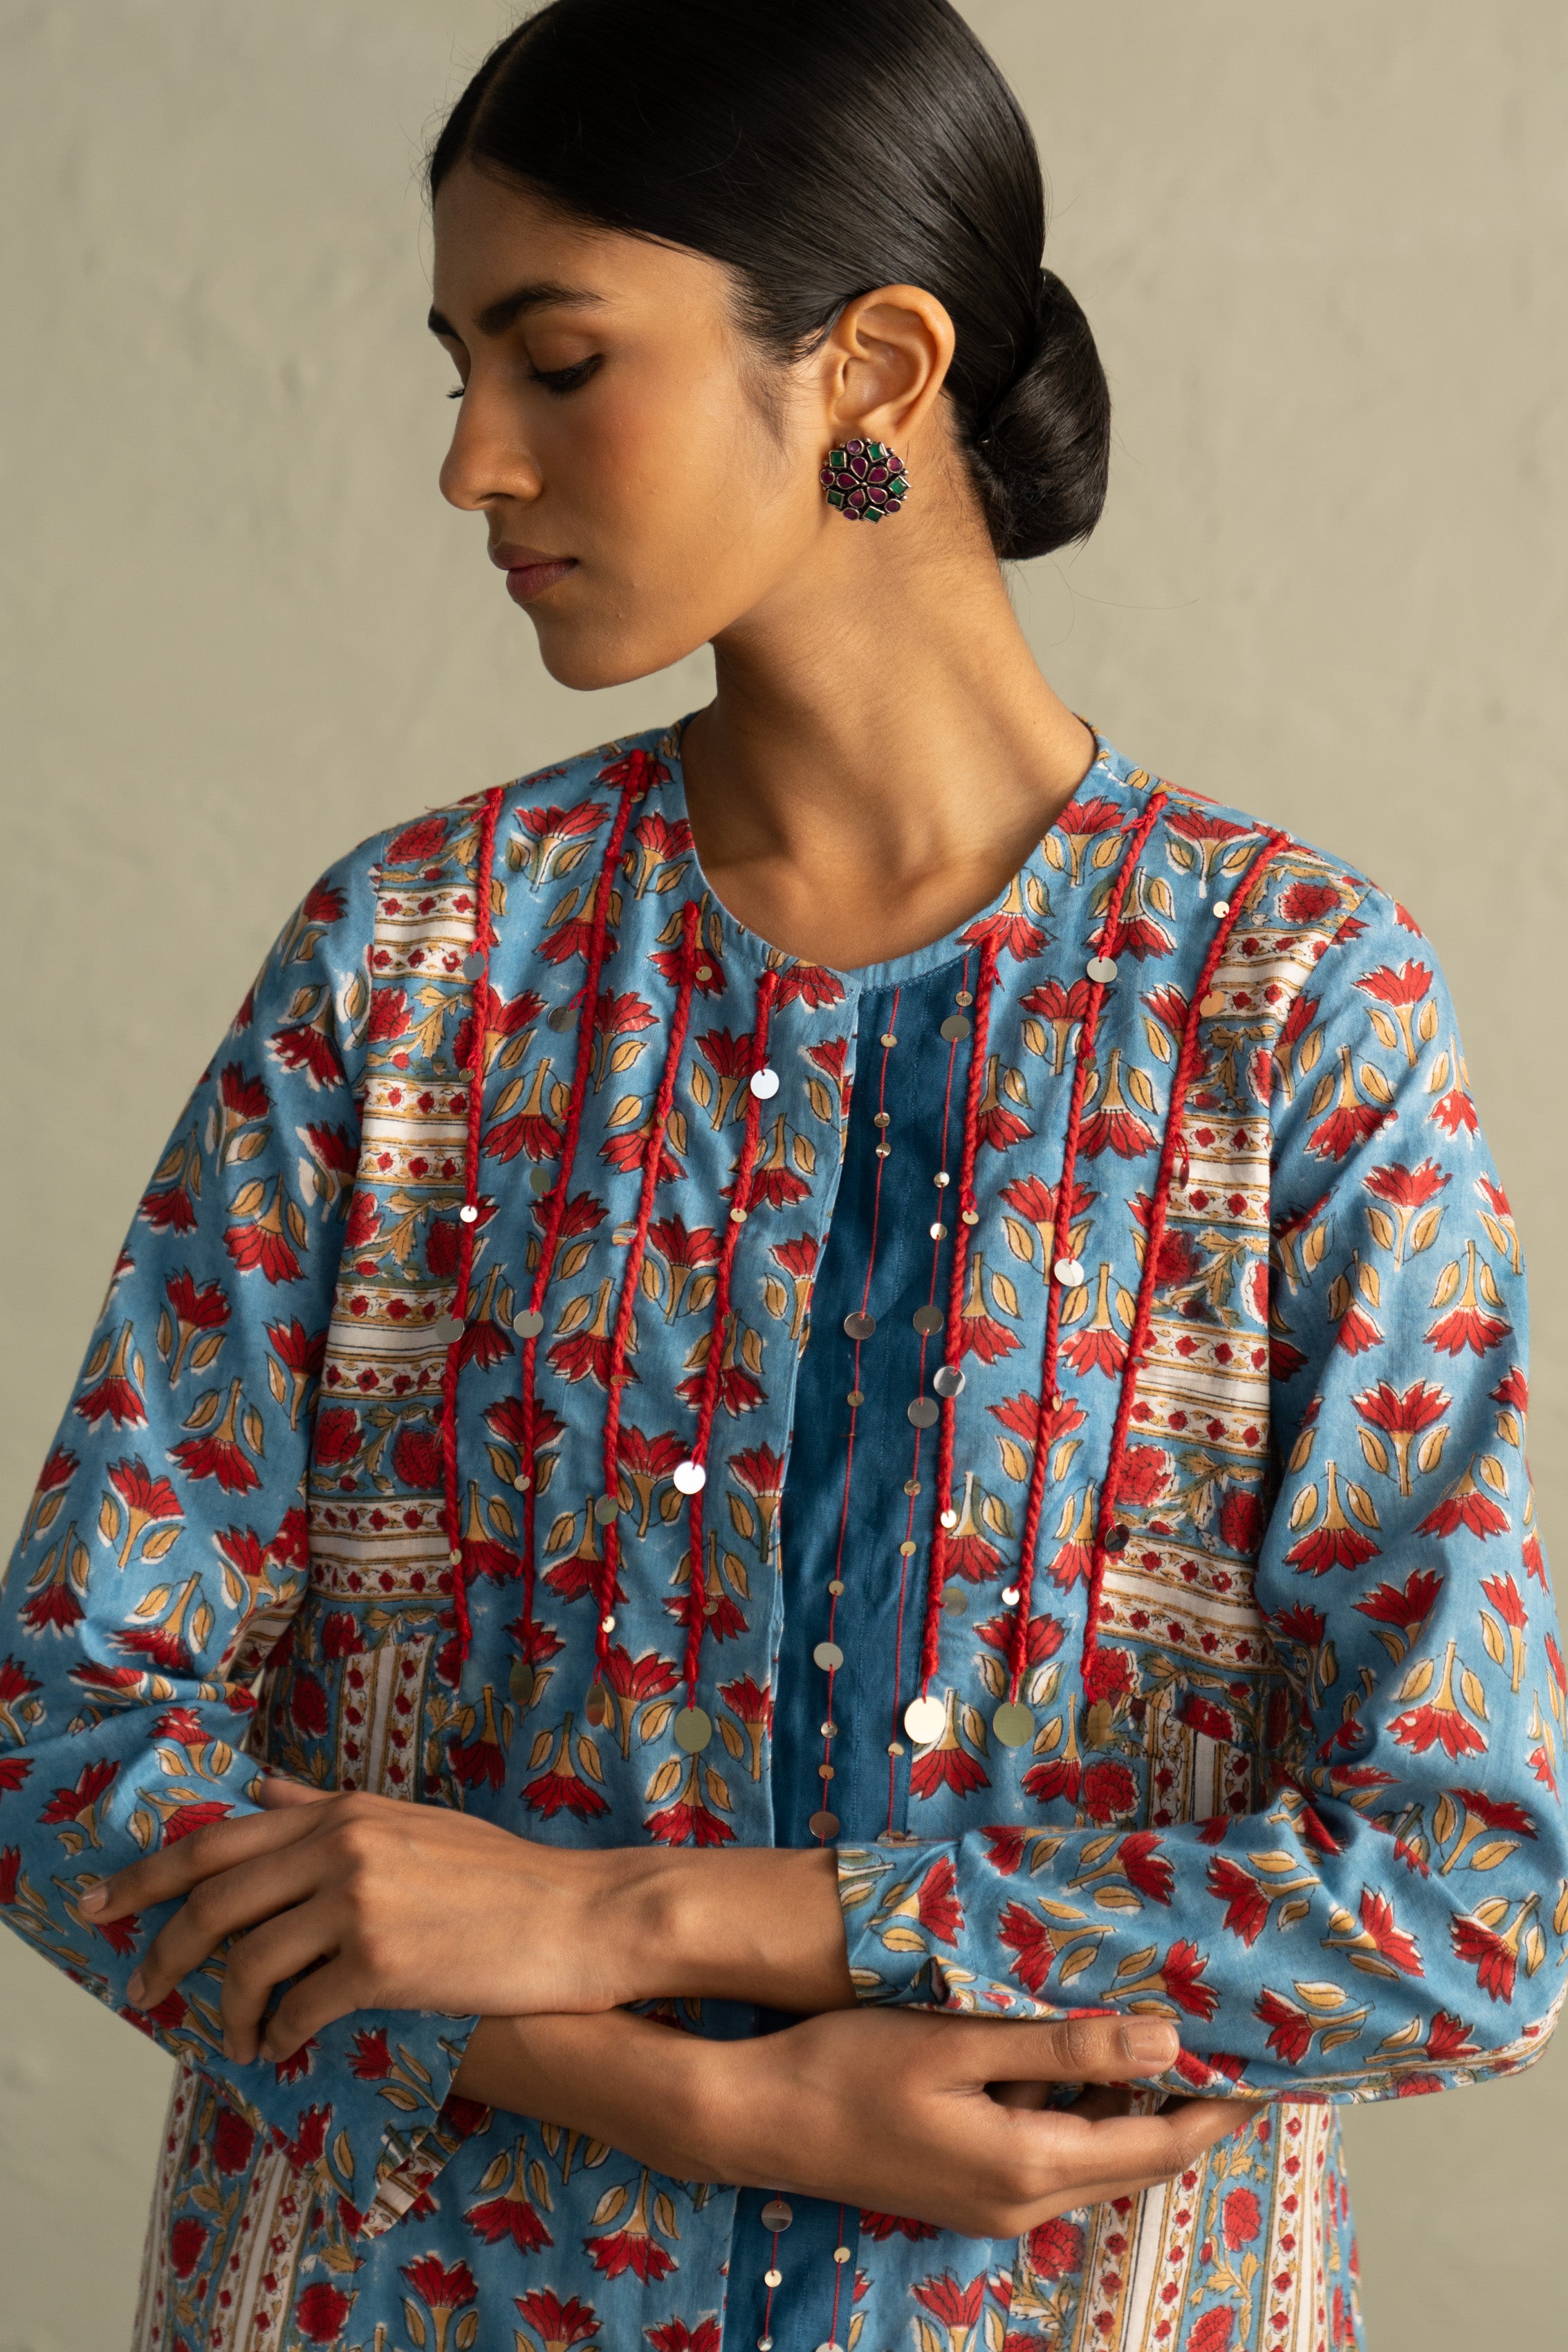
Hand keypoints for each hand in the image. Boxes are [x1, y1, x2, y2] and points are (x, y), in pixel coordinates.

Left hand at [82, 1780, 854, 2059]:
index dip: (146, 1876)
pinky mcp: (383, 1964)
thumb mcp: (411, 1822)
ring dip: (227, 2009)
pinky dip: (278, 2034)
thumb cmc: (503, 1874)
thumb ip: (330, 1811)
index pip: (215, 1840)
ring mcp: (361, 1903)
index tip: (103, 1905)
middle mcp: (342, 1846)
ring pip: (248, 1960)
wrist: (581, 1914)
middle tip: (140, 1990)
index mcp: (344, 1811)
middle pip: (211, 1899)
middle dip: (161, 1949)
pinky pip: (298, 2008)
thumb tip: (264, 1793)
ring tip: (235, 2037)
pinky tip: (284, 2047)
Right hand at [457, 2005, 1252, 2237]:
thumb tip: (1165, 2036)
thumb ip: (1064, 2044)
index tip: (1270, 2067)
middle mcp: (1022, 2200)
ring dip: (1136, 2107)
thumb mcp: (961, 2042)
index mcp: (1030, 2163)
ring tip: (1173, 2038)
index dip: (1218, 2106)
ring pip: (1095, 2156)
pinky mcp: (965, 2188)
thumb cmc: (851, 2068)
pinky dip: (1086, 2112)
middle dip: (1191, 2109)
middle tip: (1235, 2047)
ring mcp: (990, 2202)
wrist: (759, 2119)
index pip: (1159, 2142)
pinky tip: (1082, 2059)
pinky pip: (1054, 2154)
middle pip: (1138, 2159)